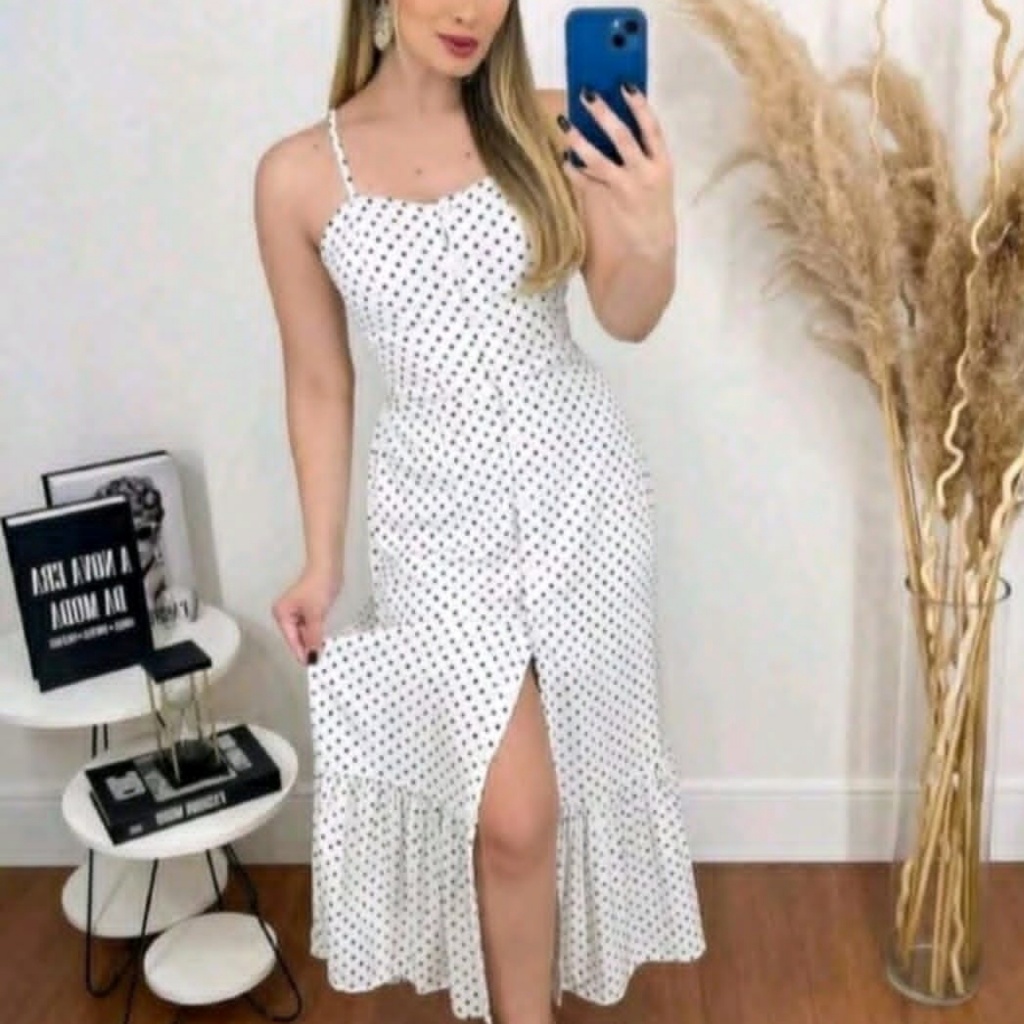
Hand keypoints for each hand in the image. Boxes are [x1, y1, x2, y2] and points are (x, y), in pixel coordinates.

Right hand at [272, 562, 341, 665]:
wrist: (328, 566)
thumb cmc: (319, 588)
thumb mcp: (316, 615)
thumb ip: (313, 637)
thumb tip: (312, 657)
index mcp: (282, 614)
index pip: (291, 639)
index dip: (301, 652)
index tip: (312, 665)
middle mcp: (285, 613)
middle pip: (296, 637)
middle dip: (307, 646)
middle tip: (321, 659)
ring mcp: (295, 610)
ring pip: (303, 631)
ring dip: (313, 639)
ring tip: (323, 650)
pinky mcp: (305, 608)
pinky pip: (309, 625)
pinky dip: (315, 631)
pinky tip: (323, 638)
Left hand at [558, 85, 675, 255]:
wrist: (650, 248)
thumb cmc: (653, 207)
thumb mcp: (656, 178)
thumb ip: (641, 153)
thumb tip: (612, 123)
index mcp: (662, 162)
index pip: (652, 127)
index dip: (639, 104)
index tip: (624, 84)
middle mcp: (645, 172)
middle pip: (622, 136)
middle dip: (603, 113)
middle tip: (585, 94)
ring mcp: (626, 188)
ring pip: (598, 159)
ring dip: (579, 140)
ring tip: (564, 123)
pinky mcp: (608, 202)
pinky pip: (585, 181)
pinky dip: (573, 169)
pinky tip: (564, 159)